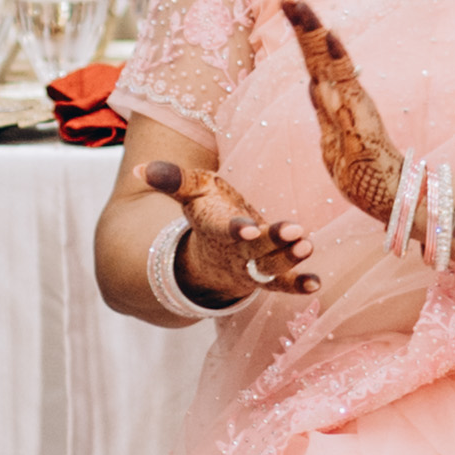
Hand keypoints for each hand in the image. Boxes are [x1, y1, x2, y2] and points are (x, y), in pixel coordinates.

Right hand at [139, 156, 315, 302]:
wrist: (209, 256)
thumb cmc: (206, 214)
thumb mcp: (190, 192)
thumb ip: (171, 180)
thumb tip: (139, 169)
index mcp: (217, 228)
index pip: (225, 230)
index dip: (237, 230)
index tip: (247, 228)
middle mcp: (237, 252)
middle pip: (255, 251)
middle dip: (274, 243)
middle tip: (295, 232)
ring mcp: (254, 267)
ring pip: (272, 269)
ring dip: (290, 260)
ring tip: (307, 245)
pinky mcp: (271, 276)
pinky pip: (284, 285)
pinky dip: (298, 285)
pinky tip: (315, 282)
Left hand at [274, 0, 403, 227]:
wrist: (391, 196)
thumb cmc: (364, 170)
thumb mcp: (332, 139)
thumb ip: (325, 110)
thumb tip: (314, 84)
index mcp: (335, 100)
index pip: (314, 59)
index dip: (302, 33)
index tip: (288, 4)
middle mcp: (344, 96)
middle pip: (319, 54)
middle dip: (304, 24)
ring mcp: (353, 105)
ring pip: (329, 63)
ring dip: (314, 34)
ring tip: (301, 6)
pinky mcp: (360, 118)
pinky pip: (346, 84)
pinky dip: (337, 59)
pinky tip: (329, 36)